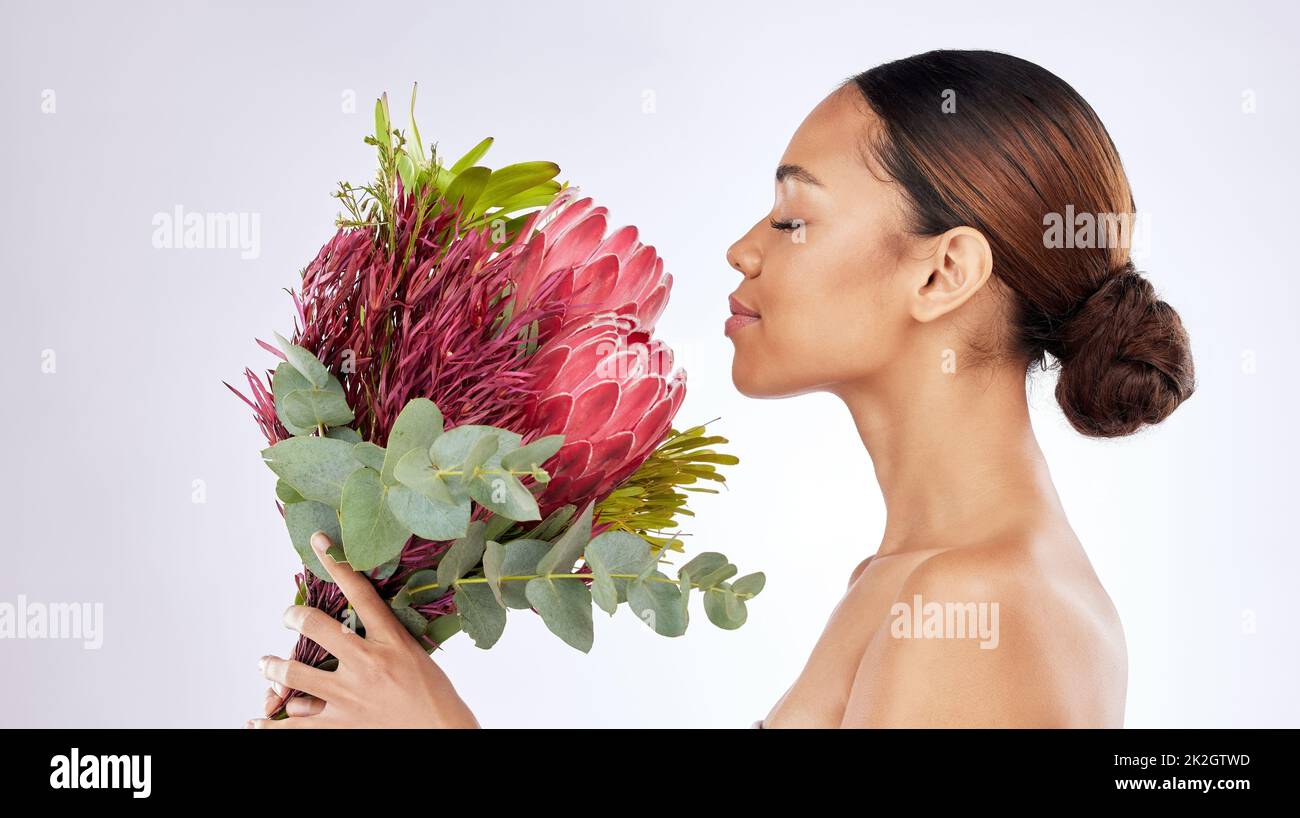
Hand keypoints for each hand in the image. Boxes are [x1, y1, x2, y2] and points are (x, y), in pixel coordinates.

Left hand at [247, 532, 478, 728]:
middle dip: (294, 617)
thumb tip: (353, 623)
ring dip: (274, 669)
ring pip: (295, 676)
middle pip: (316, 628)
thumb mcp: (416, 654)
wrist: (443, 731)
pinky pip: (295, 724)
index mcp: (391, 641)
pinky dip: (270, 724)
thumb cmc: (433, 693)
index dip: (337, 565)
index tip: (318, 543)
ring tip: (265, 666)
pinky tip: (255, 720)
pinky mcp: (341, 725)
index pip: (360, 593)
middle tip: (289, 617)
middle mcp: (366, 665)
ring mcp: (349, 697)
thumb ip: (386, 637)